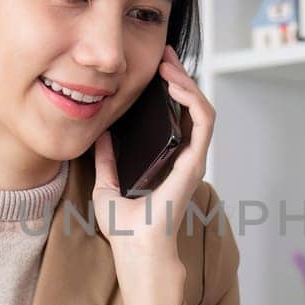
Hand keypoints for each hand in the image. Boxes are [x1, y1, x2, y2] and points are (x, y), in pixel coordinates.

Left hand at [91, 44, 215, 250]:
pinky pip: (203, 122)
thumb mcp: (106, 184)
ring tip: (169, 64)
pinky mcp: (194, 162)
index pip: (176, 115)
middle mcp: (184, 157)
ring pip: (201, 108)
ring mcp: (192, 159)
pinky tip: (176, 84)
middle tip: (164, 54)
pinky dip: (193, 99)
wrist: (135, 250)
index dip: (169, 87)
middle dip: (180, 75)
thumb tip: (102, 132)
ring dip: (188, 82)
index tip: (156, 66)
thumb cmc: (125, 228)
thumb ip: (107, 159)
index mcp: (167, 160)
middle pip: (190, 106)